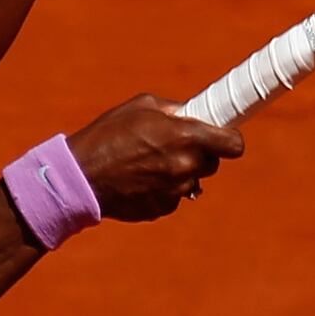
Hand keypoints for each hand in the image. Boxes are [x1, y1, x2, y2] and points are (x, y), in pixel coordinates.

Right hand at [70, 94, 243, 221]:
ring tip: (149, 162)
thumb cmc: (109, 135)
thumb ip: (175, 110)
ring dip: (180, 172)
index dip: (230, 140)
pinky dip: (163, 188)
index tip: (225, 138)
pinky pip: (174, 196)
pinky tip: (140, 179)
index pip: (233, 144)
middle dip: (200, 154)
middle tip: (176, 145)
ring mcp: (175, 191)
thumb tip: (193, 113)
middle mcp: (185, 167)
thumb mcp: (142, 107)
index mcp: (186, 137)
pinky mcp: (163, 208)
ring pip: (192, 180)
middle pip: (213, 163)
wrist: (81, 176)